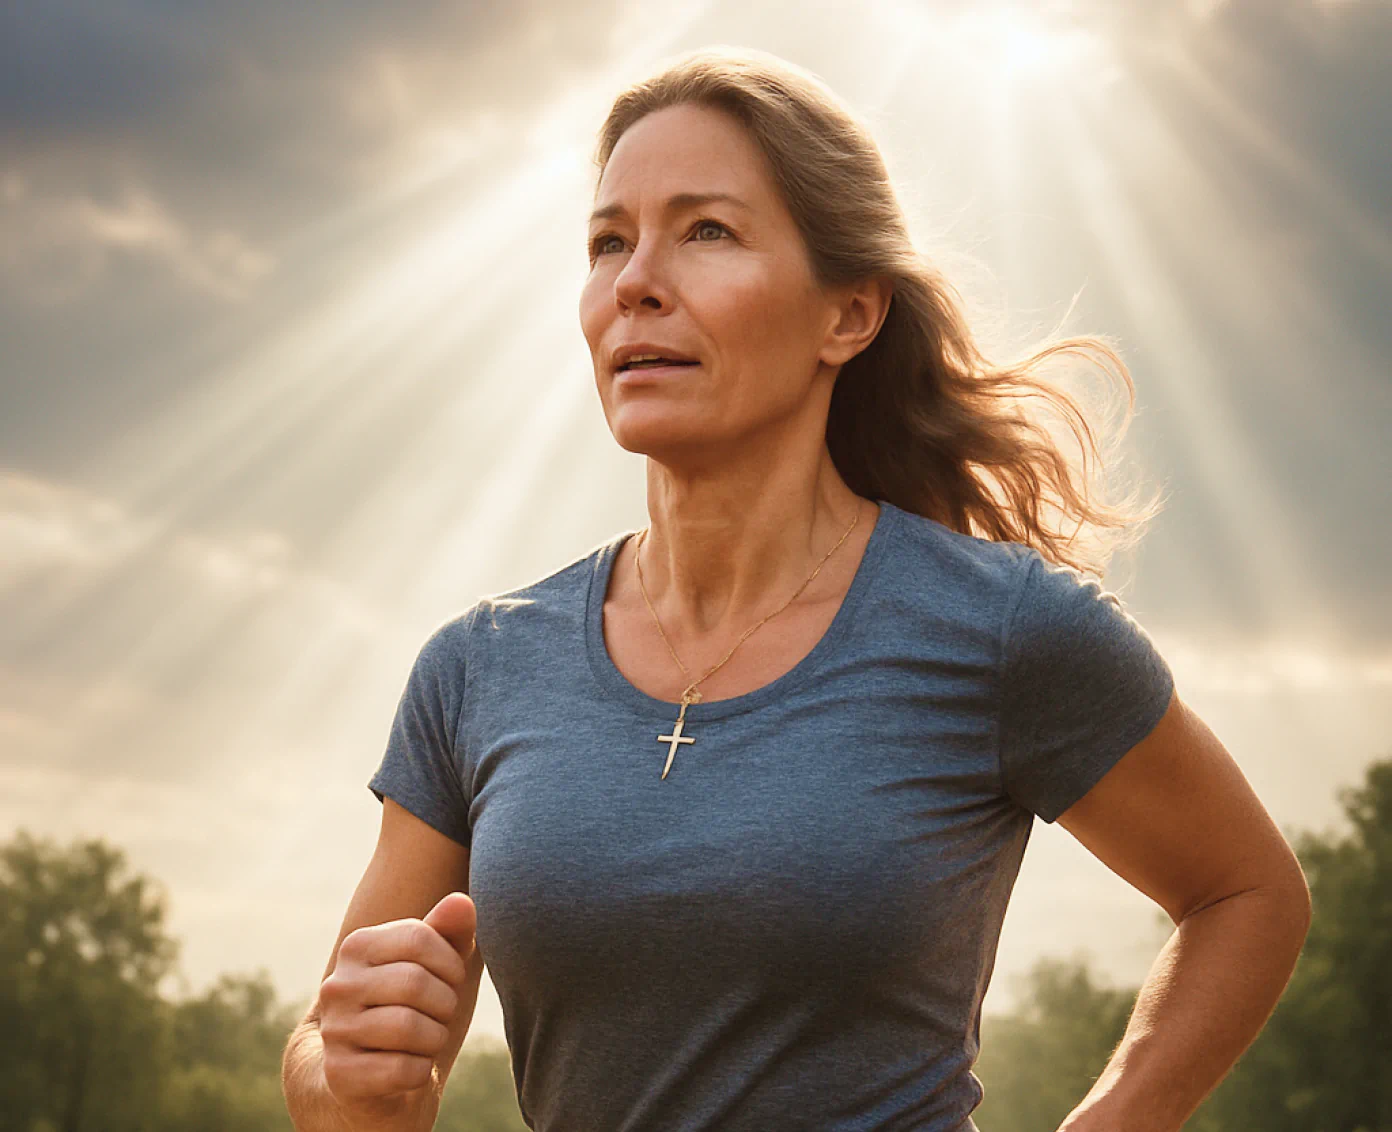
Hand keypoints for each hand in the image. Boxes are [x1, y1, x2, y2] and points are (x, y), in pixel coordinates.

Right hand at [317, 893, 476, 1120]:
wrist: (369, 1070)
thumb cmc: (411, 1004)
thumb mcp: (434, 963)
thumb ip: (449, 930)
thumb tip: (461, 901)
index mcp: (357, 946)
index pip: (418, 937)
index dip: (451, 962)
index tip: (452, 980)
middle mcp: (338, 984)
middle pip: (414, 982)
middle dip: (445, 1003)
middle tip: (441, 1014)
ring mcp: (334, 1029)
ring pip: (407, 1027)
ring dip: (434, 1038)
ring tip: (428, 1039)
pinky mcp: (339, 1074)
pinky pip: (400, 1070)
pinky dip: (420, 1071)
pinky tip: (413, 1067)